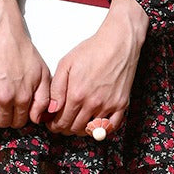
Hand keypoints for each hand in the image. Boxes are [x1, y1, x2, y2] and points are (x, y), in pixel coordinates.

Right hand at [0, 0, 50, 126]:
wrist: (1, 32)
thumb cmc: (22, 50)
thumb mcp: (42, 73)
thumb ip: (44, 98)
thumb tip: (37, 119)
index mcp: (24, 97)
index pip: (19, 122)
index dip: (17, 118)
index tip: (13, 113)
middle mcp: (6, 98)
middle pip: (3, 123)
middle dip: (3, 119)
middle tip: (1, 110)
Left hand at [46, 0, 147, 136]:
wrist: (118, 43)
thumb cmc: (91, 50)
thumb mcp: (66, 64)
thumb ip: (56, 89)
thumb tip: (51, 109)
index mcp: (76, 94)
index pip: (61, 121)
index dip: (54, 125)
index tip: (52, 123)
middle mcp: (92, 103)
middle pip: (74, 128)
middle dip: (65, 128)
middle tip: (61, 123)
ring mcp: (108, 105)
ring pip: (90, 129)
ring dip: (80, 129)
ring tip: (76, 122)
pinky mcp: (121, 104)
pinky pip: (111, 127)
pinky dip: (102, 130)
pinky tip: (95, 123)